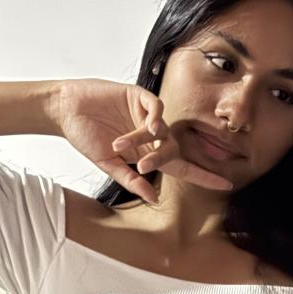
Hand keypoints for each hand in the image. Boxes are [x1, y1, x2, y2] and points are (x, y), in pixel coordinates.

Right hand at [52, 78, 233, 199]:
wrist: (65, 109)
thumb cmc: (85, 136)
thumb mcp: (107, 163)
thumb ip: (131, 179)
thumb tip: (154, 198)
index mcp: (145, 153)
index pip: (180, 166)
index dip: (203, 175)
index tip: (226, 184)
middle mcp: (150, 134)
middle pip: (172, 149)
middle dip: (162, 157)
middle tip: (144, 162)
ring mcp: (145, 114)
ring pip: (163, 130)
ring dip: (147, 140)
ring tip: (123, 143)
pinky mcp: (137, 96)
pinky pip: (156, 106)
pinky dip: (155, 116)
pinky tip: (148, 124)